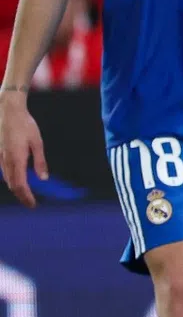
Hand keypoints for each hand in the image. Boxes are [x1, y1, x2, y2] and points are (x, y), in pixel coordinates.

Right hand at [0, 90, 46, 207]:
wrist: (7, 111)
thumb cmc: (25, 125)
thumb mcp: (37, 142)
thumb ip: (40, 161)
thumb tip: (43, 178)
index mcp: (16, 159)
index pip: (20, 185)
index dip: (26, 196)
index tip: (33, 205)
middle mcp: (6, 160)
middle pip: (12, 185)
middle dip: (22, 196)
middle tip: (31, 204)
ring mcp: (0, 157)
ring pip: (7, 179)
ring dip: (16, 188)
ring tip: (26, 195)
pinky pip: (4, 171)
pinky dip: (11, 179)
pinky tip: (18, 180)